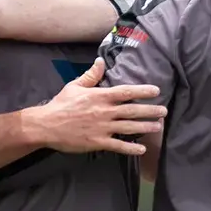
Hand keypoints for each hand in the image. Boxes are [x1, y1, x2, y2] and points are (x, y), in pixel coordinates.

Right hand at [24, 58, 163, 155]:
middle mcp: (105, 112)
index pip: (126, 92)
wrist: (46, 125)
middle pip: (132, 110)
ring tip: (158, 127)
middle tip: (164, 111)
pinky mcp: (98, 142)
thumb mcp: (75, 86)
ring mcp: (103, 128)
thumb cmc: (61, 104)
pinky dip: (131, 149)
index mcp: (100, 96)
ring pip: (129, 128)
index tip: (156, 91)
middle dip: (150, 111)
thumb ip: (91, 75)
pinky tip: (142, 149)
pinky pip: (118, 146)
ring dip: (146, 127)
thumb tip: (101, 61)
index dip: (142, 91)